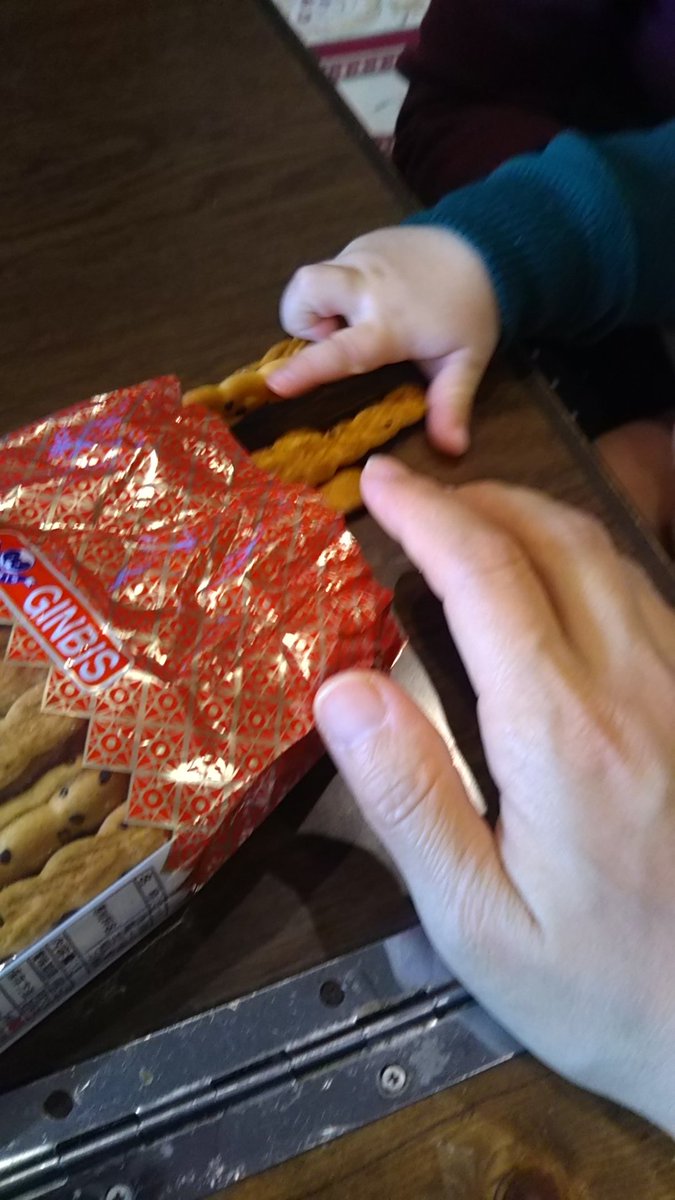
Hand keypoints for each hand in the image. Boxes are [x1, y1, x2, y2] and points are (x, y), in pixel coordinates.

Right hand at [269, 227, 499, 454]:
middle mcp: (366, 286)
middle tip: (333, 336)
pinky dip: (338, 291)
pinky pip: (332, 269)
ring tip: (352, 322)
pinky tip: (370, 301)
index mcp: (389, 324)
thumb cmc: (471, 312)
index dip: (306, 368)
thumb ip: (451, 404)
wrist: (486, 246)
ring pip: (311, 279)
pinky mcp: (360, 243)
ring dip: (318, 305)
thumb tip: (452, 449)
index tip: (275, 385)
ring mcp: (359, 257)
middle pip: (304, 290)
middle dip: (301, 317)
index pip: (340, 349)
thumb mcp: (465, 362)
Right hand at [314, 456, 674, 1133]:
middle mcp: (633, 685)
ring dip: (533, 519)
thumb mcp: (478, 922)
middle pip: (555, 541)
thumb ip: (408, 799)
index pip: (486, 578)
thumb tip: (342, 687)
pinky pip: (643, 594)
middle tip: (416, 500)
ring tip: (472, 524)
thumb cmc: (599, 986)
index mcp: (562, 732)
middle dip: (478, 499)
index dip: (427, 514)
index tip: (378, 483)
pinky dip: (582, 559)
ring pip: (607, 558)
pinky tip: (553, 583)